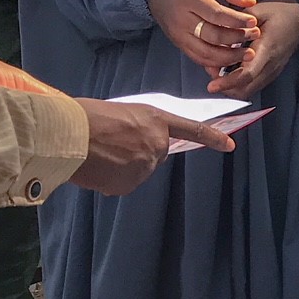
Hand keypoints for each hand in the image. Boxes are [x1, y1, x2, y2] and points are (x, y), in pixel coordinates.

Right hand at [72, 99, 234, 193]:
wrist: (68, 134)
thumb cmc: (85, 117)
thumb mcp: (118, 114)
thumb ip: (134, 129)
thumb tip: (129, 148)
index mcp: (155, 119)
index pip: (192, 129)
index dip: (212, 137)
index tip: (230, 145)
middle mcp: (157, 143)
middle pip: (153, 154)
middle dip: (135, 152)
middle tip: (108, 143)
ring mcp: (146, 166)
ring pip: (136, 170)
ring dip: (120, 166)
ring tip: (97, 153)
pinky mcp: (131, 184)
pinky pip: (122, 184)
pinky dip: (110, 180)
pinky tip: (96, 168)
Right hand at [148, 0, 259, 73]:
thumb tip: (250, 2)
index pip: (215, 14)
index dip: (236, 20)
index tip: (254, 22)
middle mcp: (181, 20)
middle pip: (212, 36)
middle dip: (236, 39)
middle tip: (256, 36)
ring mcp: (179, 35)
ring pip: (205, 53)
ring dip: (229, 57)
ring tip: (248, 54)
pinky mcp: (179, 45)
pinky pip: (198, 59)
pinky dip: (216, 63)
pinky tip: (232, 60)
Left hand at [206, 0, 298, 98]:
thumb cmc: (280, 13)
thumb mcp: (258, 10)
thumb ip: (237, 22)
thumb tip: (217, 31)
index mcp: (266, 49)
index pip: (247, 73)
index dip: (228, 82)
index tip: (212, 86)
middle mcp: (270, 65)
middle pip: (245, 89)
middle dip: (225, 87)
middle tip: (211, 72)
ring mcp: (272, 71)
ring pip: (248, 90)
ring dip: (231, 86)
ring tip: (218, 70)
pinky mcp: (271, 73)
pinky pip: (253, 85)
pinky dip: (238, 83)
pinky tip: (229, 69)